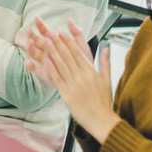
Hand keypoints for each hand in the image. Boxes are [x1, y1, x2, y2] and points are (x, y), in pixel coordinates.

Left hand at [24, 18, 119, 143]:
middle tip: (50, 32)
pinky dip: (50, 68)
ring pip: (61, 65)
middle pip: (67, 56)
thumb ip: (105, 62)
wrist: (101, 119)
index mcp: (90, 71)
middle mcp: (81, 75)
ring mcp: (73, 84)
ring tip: (45, 41)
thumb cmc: (104, 101)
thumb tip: (105, 48)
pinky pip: (57, 78)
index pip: (77, 53)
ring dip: (52, 52)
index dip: (68, 41)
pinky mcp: (66, 94)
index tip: (61, 32)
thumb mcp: (107, 79)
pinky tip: (44, 60)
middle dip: (58, 43)